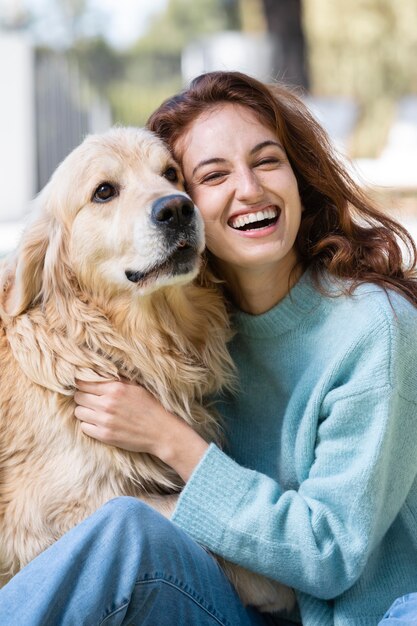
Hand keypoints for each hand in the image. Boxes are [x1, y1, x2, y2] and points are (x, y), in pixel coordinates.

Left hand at [74, 379, 208, 480]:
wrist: (161, 431)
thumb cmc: (150, 407)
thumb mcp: (136, 387)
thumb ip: (117, 380)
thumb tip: (98, 372)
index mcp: (115, 389)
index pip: (84, 382)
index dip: (82, 384)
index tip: (85, 386)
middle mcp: (107, 404)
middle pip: (79, 397)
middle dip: (83, 397)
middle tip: (91, 399)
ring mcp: (105, 421)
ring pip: (79, 412)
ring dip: (84, 411)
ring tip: (94, 411)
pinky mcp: (105, 435)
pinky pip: (84, 427)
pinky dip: (88, 424)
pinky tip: (97, 422)